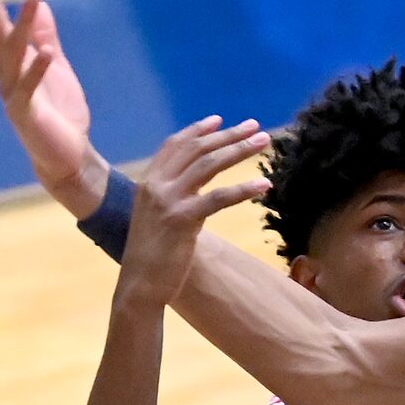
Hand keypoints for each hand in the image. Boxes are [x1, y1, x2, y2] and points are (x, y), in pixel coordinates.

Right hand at [0, 0, 105, 216]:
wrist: (67, 156)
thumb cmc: (59, 113)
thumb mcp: (55, 67)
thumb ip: (46, 37)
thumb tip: (40, 5)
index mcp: (11, 59)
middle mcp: (5, 72)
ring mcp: (12, 93)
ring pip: (13, 53)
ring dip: (23, 24)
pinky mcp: (26, 114)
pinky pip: (28, 88)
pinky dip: (36, 69)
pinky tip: (43, 50)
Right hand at [121, 115, 271, 306]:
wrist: (139, 285)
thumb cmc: (152, 256)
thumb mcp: (158, 217)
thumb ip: (173, 197)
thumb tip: (197, 187)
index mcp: (148, 182)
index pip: (175, 145)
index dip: (198, 130)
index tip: (220, 120)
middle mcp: (155, 185)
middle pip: (197, 149)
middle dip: (228, 135)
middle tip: (256, 127)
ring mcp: (168, 200)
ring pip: (209, 165)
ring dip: (239, 150)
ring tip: (264, 143)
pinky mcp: (182, 219)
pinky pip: (218, 198)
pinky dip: (244, 188)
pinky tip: (264, 184)